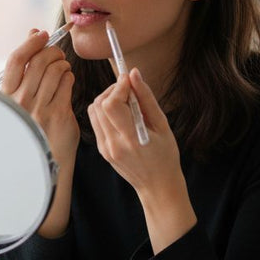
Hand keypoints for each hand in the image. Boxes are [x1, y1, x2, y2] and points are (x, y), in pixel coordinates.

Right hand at [2, 29, 78, 168]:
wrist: (42, 158)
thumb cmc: (30, 123)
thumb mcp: (20, 96)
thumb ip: (26, 66)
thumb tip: (33, 32)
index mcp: (7, 97)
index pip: (16, 59)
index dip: (31, 42)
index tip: (41, 34)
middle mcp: (21, 102)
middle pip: (41, 61)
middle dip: (53, 52)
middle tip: (57, 55)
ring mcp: (41, 109)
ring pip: (57, 70)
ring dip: (63, 64)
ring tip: (63, 68)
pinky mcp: (60, 115)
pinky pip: (68, 82)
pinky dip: (69, 77)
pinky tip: (67, 81)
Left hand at [88, 68, 196, 252]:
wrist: (157, 186)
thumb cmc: (166, 156)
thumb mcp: (162, 125)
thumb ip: (146, 98)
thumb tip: (133, 73)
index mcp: (131, 139)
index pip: (111, 104)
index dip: (118, 87)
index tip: (130, 80)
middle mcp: (113, 144)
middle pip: (99, 105)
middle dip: (112, 90)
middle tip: (130, 90)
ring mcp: (105, 148)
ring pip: (94, 111)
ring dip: (107, 99)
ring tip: (126, 102)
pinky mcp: (102, 149)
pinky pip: (96, 121)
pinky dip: (106, 111)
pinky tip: (122, 115)